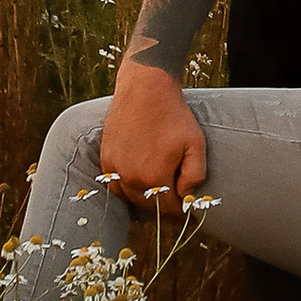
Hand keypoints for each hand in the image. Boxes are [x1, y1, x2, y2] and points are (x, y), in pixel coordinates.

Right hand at [100, 61, 209, 210]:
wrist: (145, 89)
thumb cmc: (173, 115)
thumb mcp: (195, 143)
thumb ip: (194, 175)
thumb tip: (187, 197)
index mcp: (155, 177)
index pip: (168, 209)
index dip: (180, 211)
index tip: (187, 209)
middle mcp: (131, 178)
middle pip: (149, 206)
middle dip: (163, 205)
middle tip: (175, 198)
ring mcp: (115, 169)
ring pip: (130, 198)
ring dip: (145, 198)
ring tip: (159, 189)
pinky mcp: (106, 159)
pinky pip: (115, 186)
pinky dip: (126, 189)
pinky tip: (138, 181)